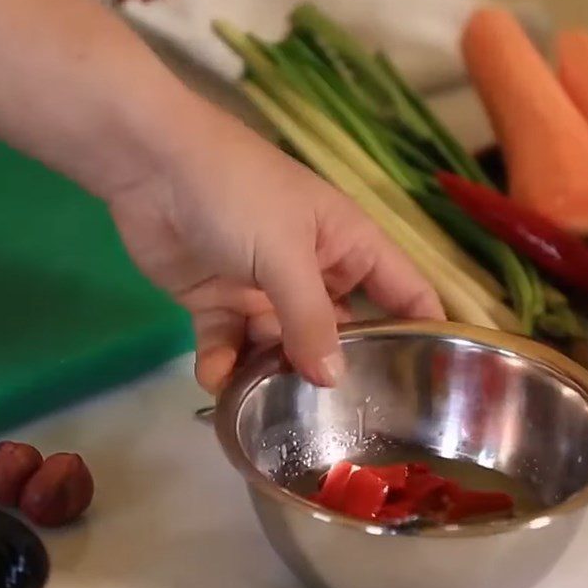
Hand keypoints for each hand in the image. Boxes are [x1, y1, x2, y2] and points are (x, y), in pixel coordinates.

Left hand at [107, 100, 443, 394]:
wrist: (150, 165)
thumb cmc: (238, 194)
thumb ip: (311, 319)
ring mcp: (266, 290)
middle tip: (343, 422)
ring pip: (282, 347)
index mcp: (349, 247)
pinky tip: (216, 375)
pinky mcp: (220, 303)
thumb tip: (333, 379)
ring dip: (272, 375)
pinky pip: (232, 345)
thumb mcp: (284, 253)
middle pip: (342, 333)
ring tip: (265, 406)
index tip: (437, 382)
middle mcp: (315, 273)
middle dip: (337, 370)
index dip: (424, 332)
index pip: (405, 291)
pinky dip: (225, 364)